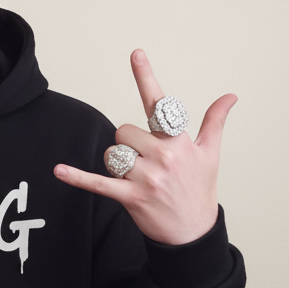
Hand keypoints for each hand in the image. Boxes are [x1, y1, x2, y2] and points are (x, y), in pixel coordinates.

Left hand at [54, 50, 235, 244]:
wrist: (193, 233)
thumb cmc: (200, 190)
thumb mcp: (211, 154)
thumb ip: (214, 122)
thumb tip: (230, 96)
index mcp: (179, 141)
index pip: (160, 104)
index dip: (146, 77)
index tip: (135, 54)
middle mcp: (162, 156)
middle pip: (123, 131)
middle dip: (128, 143)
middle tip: (145, 161)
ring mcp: (146, 178)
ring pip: (111, 154)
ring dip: (117, 163)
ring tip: (136, 177)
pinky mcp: (130, 198)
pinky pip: (97, 184)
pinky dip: (77, 178)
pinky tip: (58, 171)